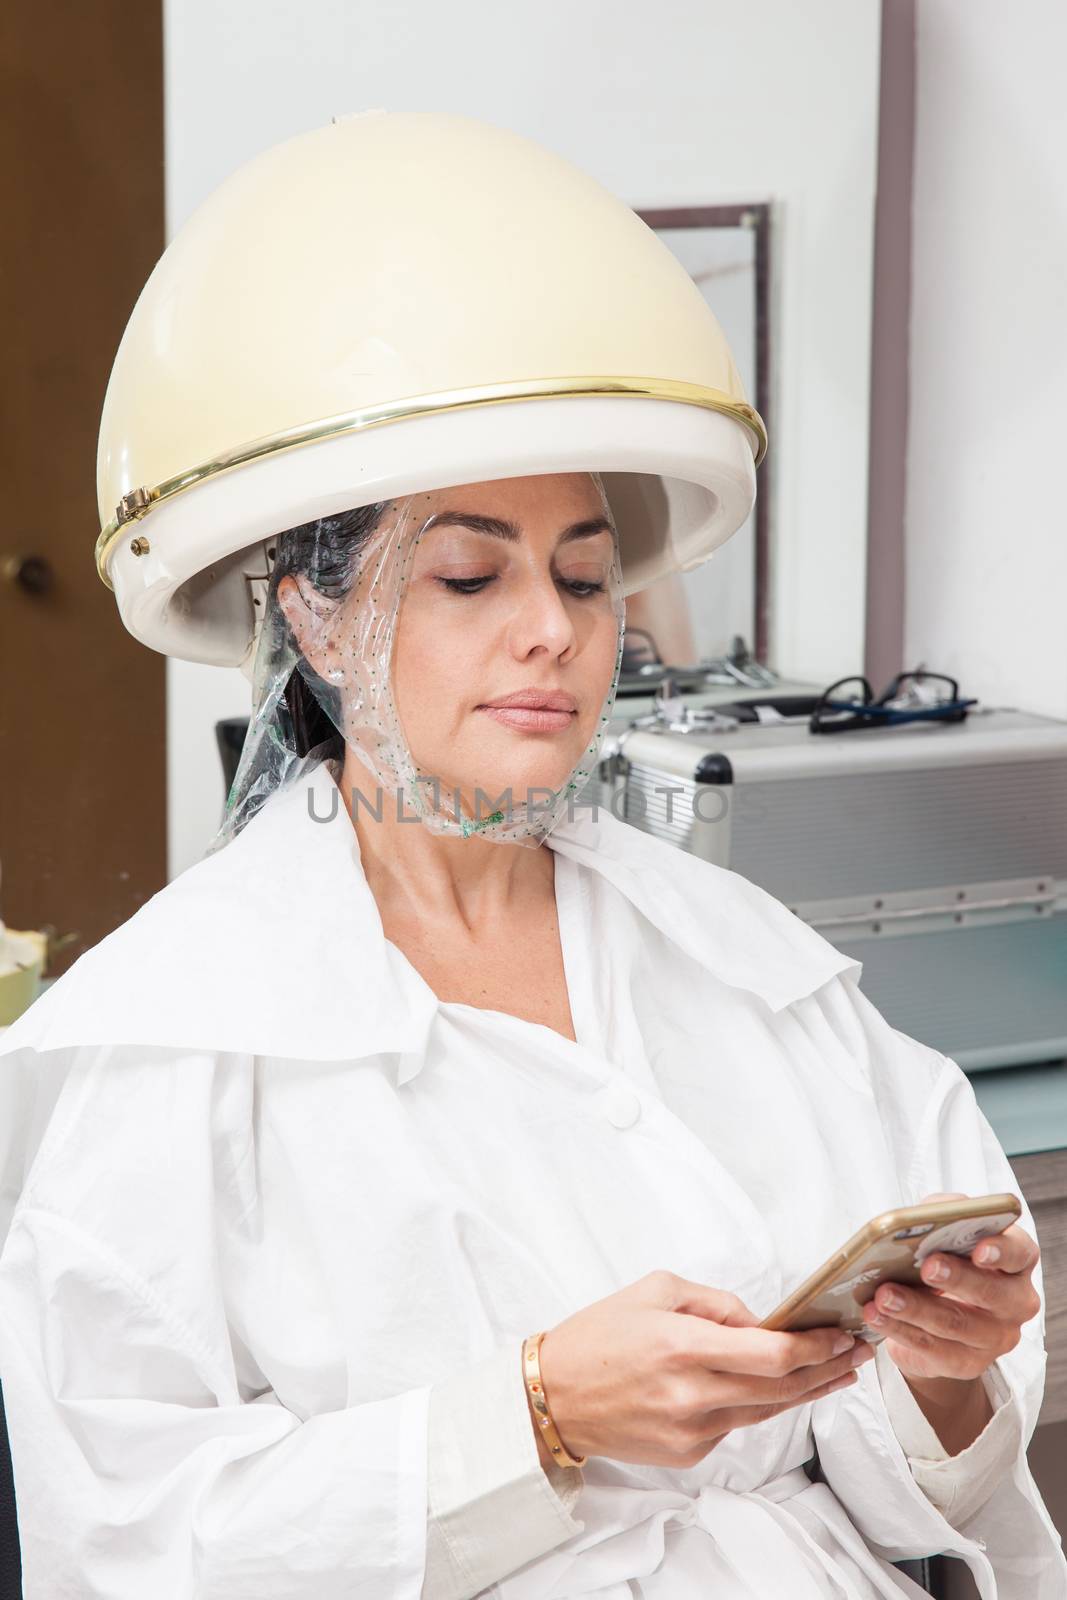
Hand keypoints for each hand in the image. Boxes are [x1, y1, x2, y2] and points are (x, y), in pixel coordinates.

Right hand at [532, 1269, 873, 1469]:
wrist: (553, 1396)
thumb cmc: (600, 1335)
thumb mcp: (656, 1290)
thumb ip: (716, 1303)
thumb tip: (761, 1321)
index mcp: (683, 1345)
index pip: (771, 1354)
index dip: (815, 1347)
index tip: (841, 1333)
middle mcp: (692, 1394)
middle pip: (782, 1388)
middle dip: (826, 1368)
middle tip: (857, 1352)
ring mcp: (691, 1430)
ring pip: (767, 1411)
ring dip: (807, 1391)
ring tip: (837, 1373)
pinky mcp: (688, 1453)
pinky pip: (737, 1425)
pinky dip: (759, 1404)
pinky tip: (779, 1389)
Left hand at [860, 1197, 1040, 1452]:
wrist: (940, 1316)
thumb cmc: (946, 1259)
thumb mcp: (947, 1233)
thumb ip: (942, 1216)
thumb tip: (921, 1216)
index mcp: (1017, 1262)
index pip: (1020, 1252)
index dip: (1002, 1250)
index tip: (979, 1249)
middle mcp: (1015, 1302)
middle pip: (991, 1292)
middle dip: (957, 1278)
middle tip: (927, 1267)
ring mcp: (994, 1337)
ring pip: (956, 1323)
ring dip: (916, 1308)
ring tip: (884, 1295)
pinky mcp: (967, 1362)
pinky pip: (932, 1348)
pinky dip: (899, 1330)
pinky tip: (876, 1316)